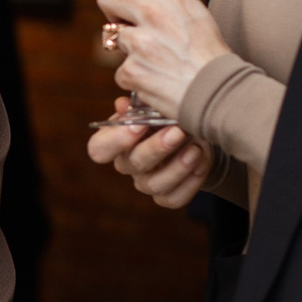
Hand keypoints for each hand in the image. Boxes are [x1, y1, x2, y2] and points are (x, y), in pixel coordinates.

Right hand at [87, 115, 210, 208]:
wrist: (197, 133)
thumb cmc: (169, 114)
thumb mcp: (155, 104)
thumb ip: (140, 103)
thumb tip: (123, 105)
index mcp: (116, 140)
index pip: (98, 149)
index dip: (115, 140)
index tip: (139, 125)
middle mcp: (128, 164)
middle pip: (132, 163)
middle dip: (156, 147)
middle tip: (178, 131)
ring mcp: (146, 183)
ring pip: (154, 184)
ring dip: (177, 167)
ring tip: (196, 149)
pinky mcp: (167, 196)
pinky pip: (174, 197)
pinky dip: (191, 181)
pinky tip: (202, 162)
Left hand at [96, 0, 231, 119]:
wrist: (219, 91)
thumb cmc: (208, 53)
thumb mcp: (193, 12)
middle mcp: (154, 13)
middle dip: (112, 11)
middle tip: (129, 26)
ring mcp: (141, 43)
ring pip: (112, 37)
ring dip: (128, 50)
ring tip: (155, 58)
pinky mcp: (133, 70)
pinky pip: (120, 70)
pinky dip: (134, 77)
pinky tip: (156, 77)